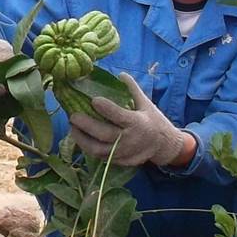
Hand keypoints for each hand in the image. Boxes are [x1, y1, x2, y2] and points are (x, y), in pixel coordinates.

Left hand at [68, 73, 190, 167]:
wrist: (163, 145)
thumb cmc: (153, 121)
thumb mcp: (146, 103)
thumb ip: (133, 89)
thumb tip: (120, 74)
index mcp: (138, 123)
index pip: (119, 116)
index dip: (106, 108)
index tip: (94, 99)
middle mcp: (130, 140)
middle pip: (104, 134)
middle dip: (86, 125)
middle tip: (73, 115)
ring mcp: (123, 153)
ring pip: (98, 150)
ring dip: (82, 139)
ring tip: (73, 128)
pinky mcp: (119, 162)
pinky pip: (100, 157)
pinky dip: (88, 147)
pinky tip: (80, 137)